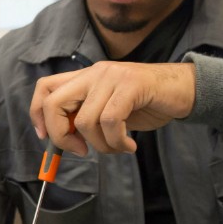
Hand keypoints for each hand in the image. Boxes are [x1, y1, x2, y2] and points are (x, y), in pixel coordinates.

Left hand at [29, 62, 195, 154]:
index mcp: (85, 77)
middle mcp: (94, 72)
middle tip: (81, 151)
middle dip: (61, 136)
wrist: (185, 89)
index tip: (46, 138)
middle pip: (54, 104)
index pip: (45, 88)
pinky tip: (130, 146)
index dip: (38, 114)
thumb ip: (86, 119)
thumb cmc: (146, 103)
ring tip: (119, 148)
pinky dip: (117, 143)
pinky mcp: (131, 84)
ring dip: (101, 146)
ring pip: (86, 120)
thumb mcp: (109, 111)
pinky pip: (111, 122)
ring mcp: (112, 76)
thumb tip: (64, 142)